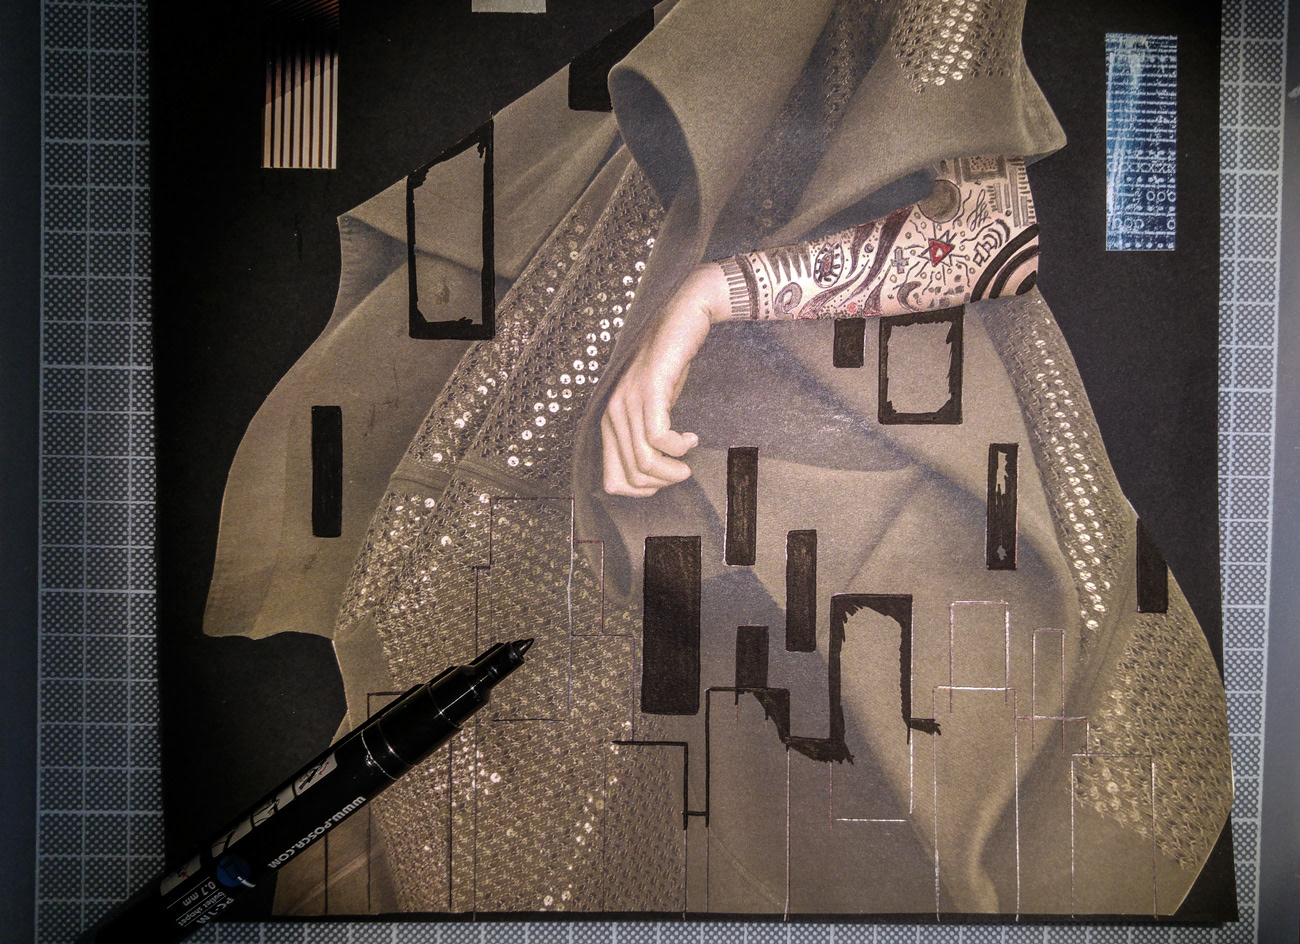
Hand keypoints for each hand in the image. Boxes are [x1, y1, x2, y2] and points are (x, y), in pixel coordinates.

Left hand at [602, 263, 730, 495]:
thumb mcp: (653, 408)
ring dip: (672, 470)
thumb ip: (645, 436)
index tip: (664, 480)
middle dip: (661, 483)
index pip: (612, 481)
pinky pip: (659, 436)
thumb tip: (652, 476)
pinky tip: (691, 437)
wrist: (681, 318)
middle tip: (682, 471)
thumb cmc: (669, 365)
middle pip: (631, 476)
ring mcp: (628, 402)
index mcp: (610, 423)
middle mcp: (612, 415)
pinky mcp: (649, 390)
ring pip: (643, 461)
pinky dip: (679, 447)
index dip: (640, 491)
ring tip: (688, 462)